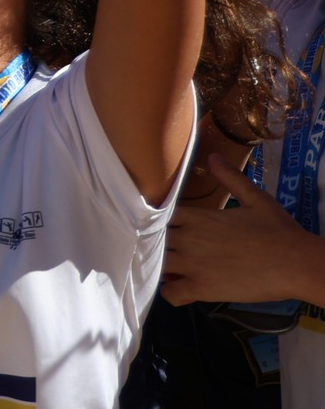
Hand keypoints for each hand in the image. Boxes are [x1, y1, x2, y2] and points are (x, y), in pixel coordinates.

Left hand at [164, 154, 324, 304]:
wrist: (295, 263)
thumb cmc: (277, 230)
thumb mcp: (255, 197)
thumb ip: (230, 178)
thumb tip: (213, 156)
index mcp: (197, 217)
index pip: (159, 216)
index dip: (157, 223)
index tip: (162, 228)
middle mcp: (188, 238)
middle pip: (154, 240)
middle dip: (158, 245)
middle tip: (166, 250)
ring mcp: (192, 264)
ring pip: (158, 265)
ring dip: (161, 268)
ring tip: (172, 270)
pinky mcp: (201, 288)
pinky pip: (170, 293)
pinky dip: (170, 293)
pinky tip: (181, 289)